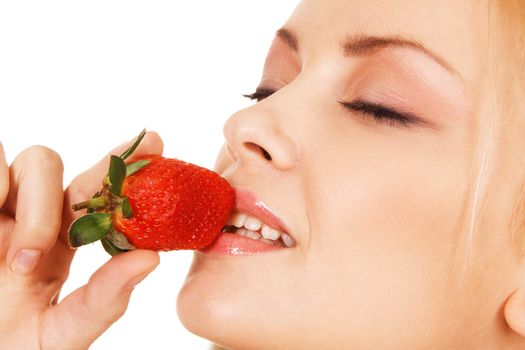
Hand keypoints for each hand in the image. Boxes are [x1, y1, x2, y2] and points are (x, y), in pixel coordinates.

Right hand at [0, 132, 162, 349]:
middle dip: (51, 200)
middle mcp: (22, 218)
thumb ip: (102, 301)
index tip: (155, 143)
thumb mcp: (59, 337)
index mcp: (55, 243)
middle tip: (33, 258)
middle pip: (48, 164)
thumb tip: (149, 258)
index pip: (91, 191)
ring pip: (21, 161)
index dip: (120, 164)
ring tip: (15, 262)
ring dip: (28, 203)